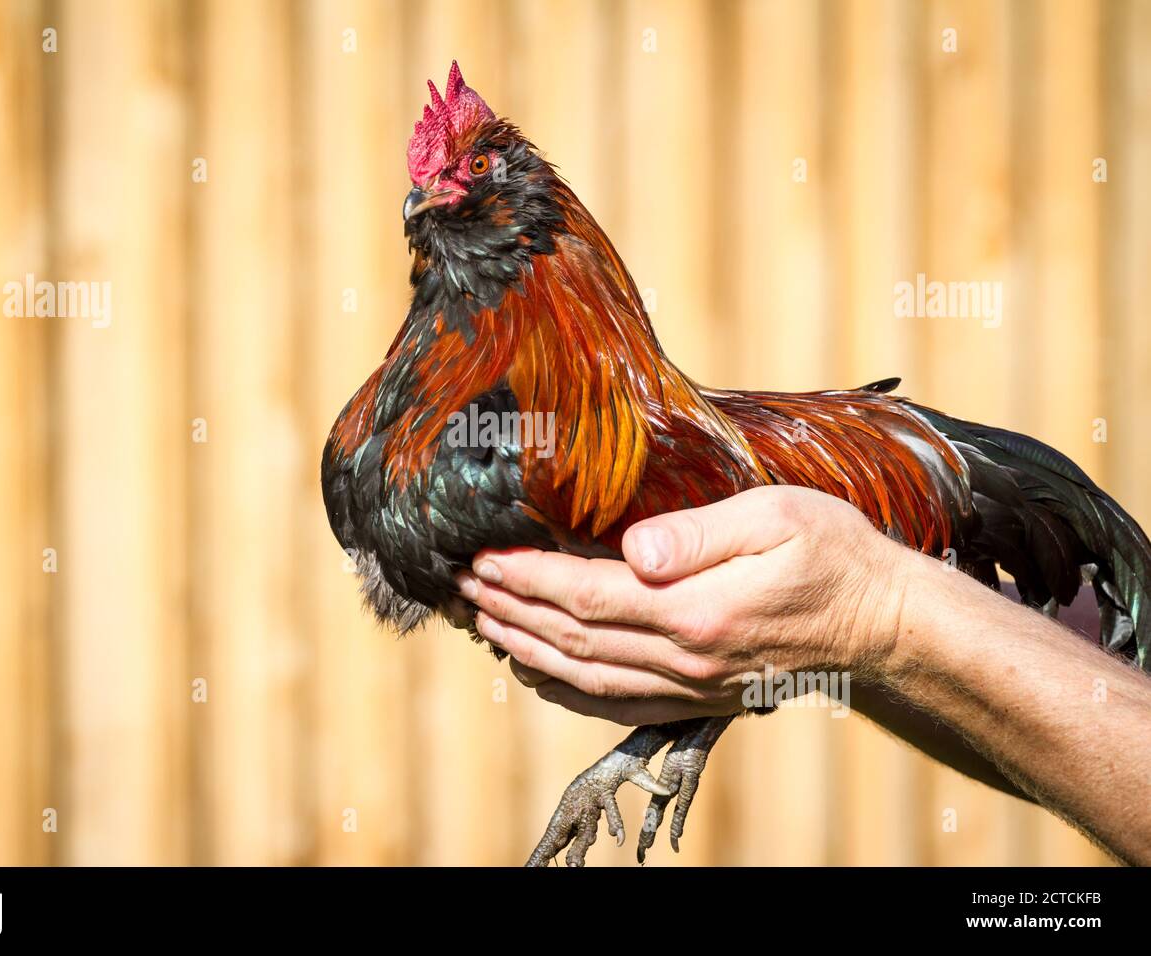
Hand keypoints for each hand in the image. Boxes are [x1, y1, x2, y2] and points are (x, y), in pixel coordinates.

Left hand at [455, 485, 913, 724]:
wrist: (886, 625)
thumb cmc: (836, 557)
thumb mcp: (776, 518)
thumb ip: (698, 534)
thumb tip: (633, 550)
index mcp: (694, 611)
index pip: (584, 596)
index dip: (526, 578)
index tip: (483, 558)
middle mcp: (685, 659)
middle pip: (573, 639)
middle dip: (510, 610)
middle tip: (464, 586)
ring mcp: (692, 686)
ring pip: (586, 676)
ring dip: (527, 649)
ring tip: (484, 623)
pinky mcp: (702, 698)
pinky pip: (618, 704)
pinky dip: (569, 690)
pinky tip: (541, 672)